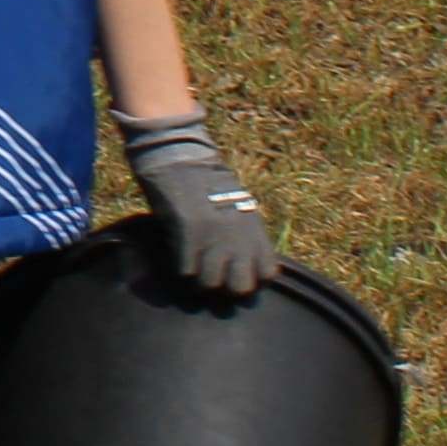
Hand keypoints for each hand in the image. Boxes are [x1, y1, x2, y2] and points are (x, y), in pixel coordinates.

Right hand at [118, 109, 277, 298]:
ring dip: (200, 281)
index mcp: (254, 228)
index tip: (238, 273)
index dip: (253, 279)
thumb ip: (245, 234)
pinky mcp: (189, 234)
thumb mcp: (237, 205)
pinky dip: (181, 269)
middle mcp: (239, 236)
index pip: (268, 274)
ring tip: (194, 270)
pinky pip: (186, 272)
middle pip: (241, 288)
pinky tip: (178, 257)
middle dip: (227, 288)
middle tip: (215, 277)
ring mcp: (214, 237)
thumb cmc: (206, 181)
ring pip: (211, 284)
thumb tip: (244, 264)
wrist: (179, 157)